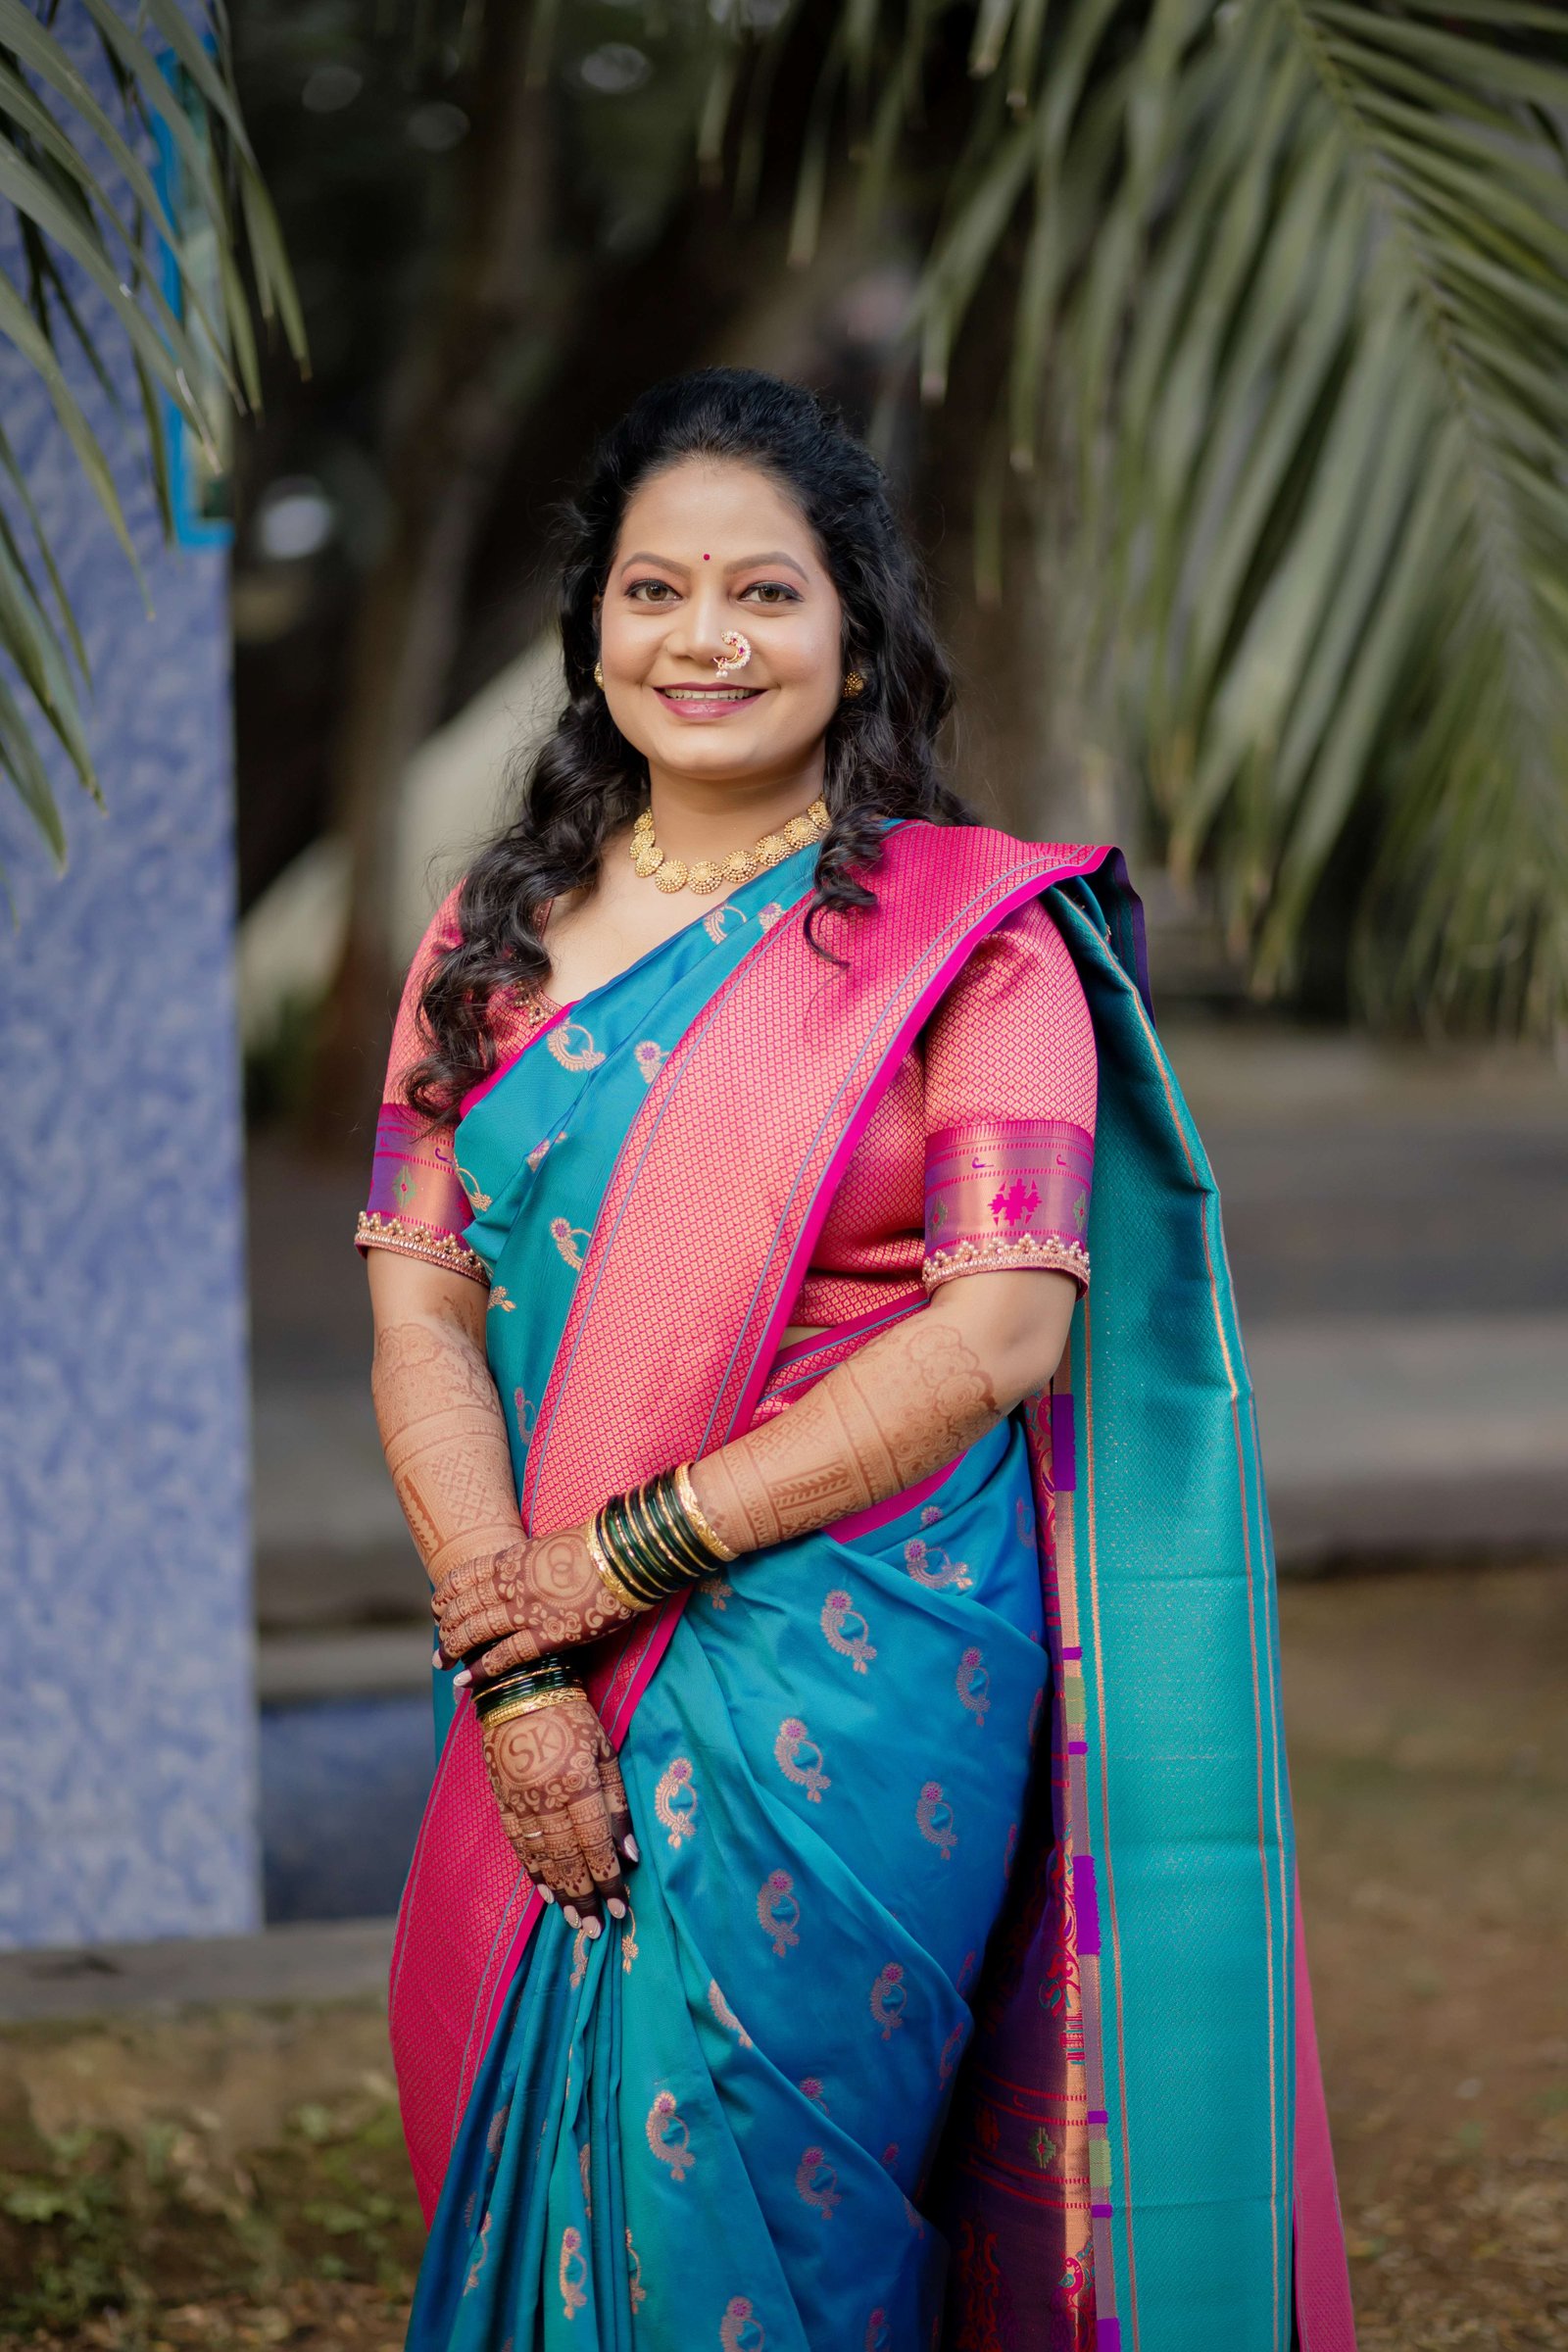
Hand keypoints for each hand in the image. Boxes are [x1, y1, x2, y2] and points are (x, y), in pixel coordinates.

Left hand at [432, 1529, 636, 1682]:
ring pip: (477, 1630)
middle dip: (445, 1627)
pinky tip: (465, 1681)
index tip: (438, 1610)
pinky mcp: (549, 1635)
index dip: (446, 1596)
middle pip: (464, 1606)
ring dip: (454, 1648)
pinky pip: (506, 1655)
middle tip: (438, 1647)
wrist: (624, 1555)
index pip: (464, 1578)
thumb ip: (528, 1562)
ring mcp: (528, 1611)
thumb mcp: (549, 1546)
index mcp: (512, 1559)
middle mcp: (512, 1585)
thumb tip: (518, 1571)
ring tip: (442, 1663)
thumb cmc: (595, 1547)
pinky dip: (482, 1669)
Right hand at [483, 1687, 636, 1929]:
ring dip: (561, 1892)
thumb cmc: (574, 1719)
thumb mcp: (605, 1752)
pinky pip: (519, 1845)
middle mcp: (548, 1798)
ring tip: (576, 1919)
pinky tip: (546, 1891)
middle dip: (586, 1897)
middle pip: (569, 1859)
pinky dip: (533, 1871)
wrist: (519, 1692)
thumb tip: (631, 1853)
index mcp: (578, 1783)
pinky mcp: (503, 1801)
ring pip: (543, 1858)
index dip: (609, 1880)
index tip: (622, 1908)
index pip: (596, 1844)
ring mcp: (521, 1802)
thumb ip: (618, 1803)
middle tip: (598, 1928)